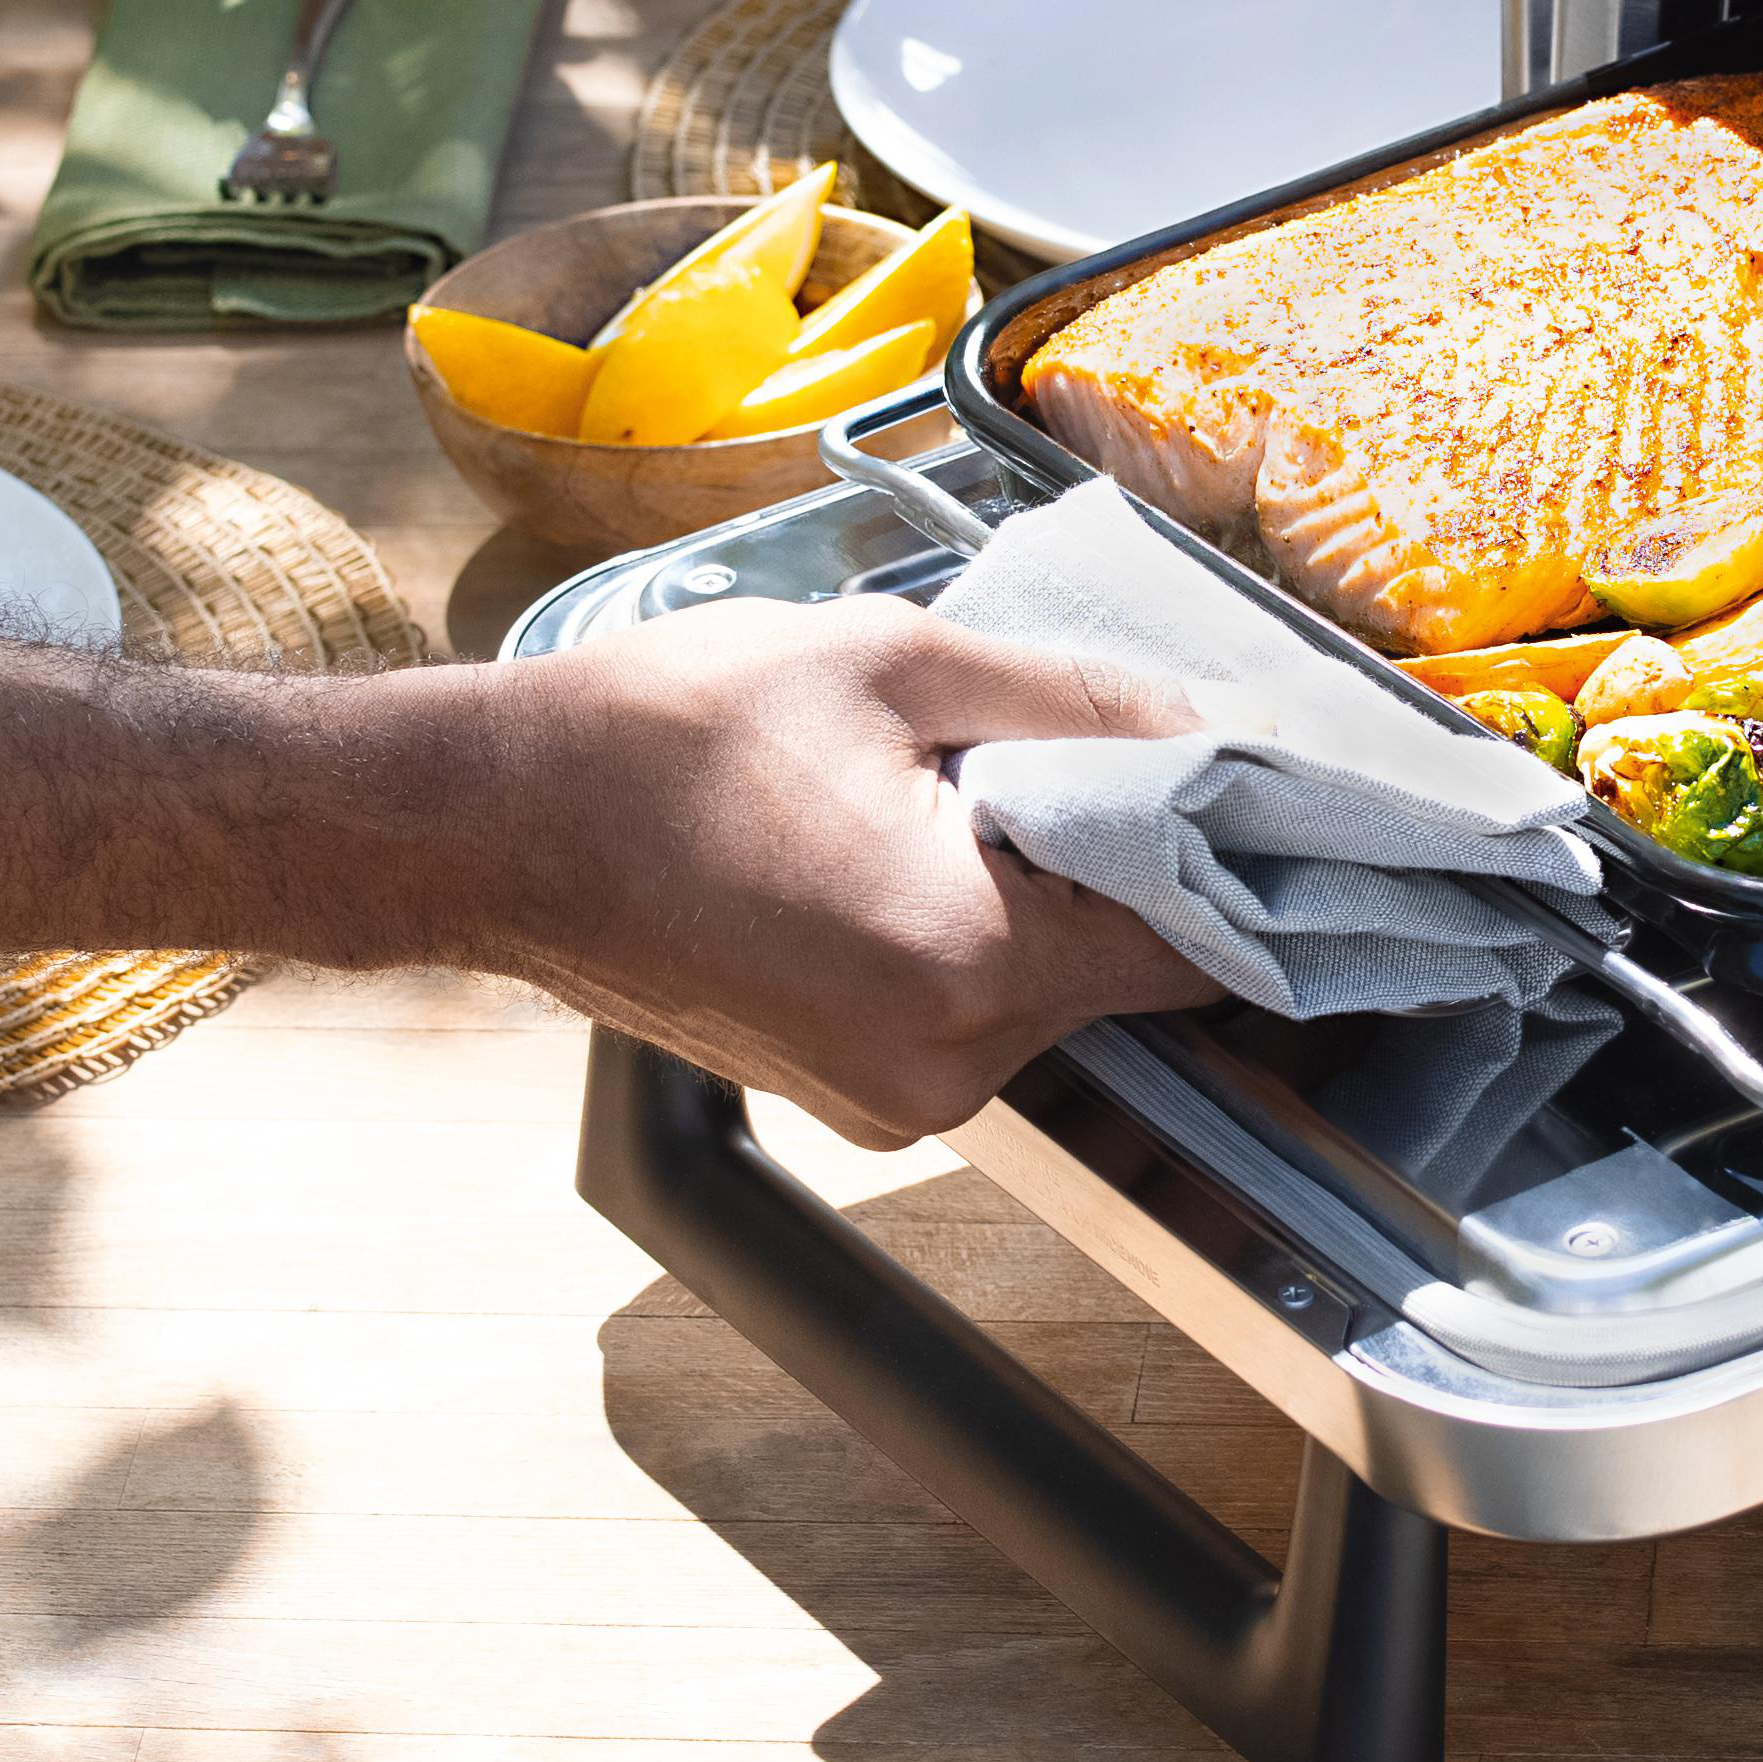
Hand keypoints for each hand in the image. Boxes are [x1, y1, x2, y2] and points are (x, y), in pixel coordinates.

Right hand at [433, 601, 1222, 1142]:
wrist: (492, 825)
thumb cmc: (659, 736)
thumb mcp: (892, 660)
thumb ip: (1077, 700)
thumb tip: (1207, 725)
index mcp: (969, 958)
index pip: (1196, 941)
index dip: (1244, 857)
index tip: (1269, 793)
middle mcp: (946, 1061)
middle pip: (1122, 969)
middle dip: (1120, 859)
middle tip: (1073, 751)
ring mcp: (893, 1098)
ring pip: (1044, 990)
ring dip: (1035, 894)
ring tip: (948, 790)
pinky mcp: (850, 1100)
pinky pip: (965, 1011)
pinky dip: (966, 933)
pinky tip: (898, 845)